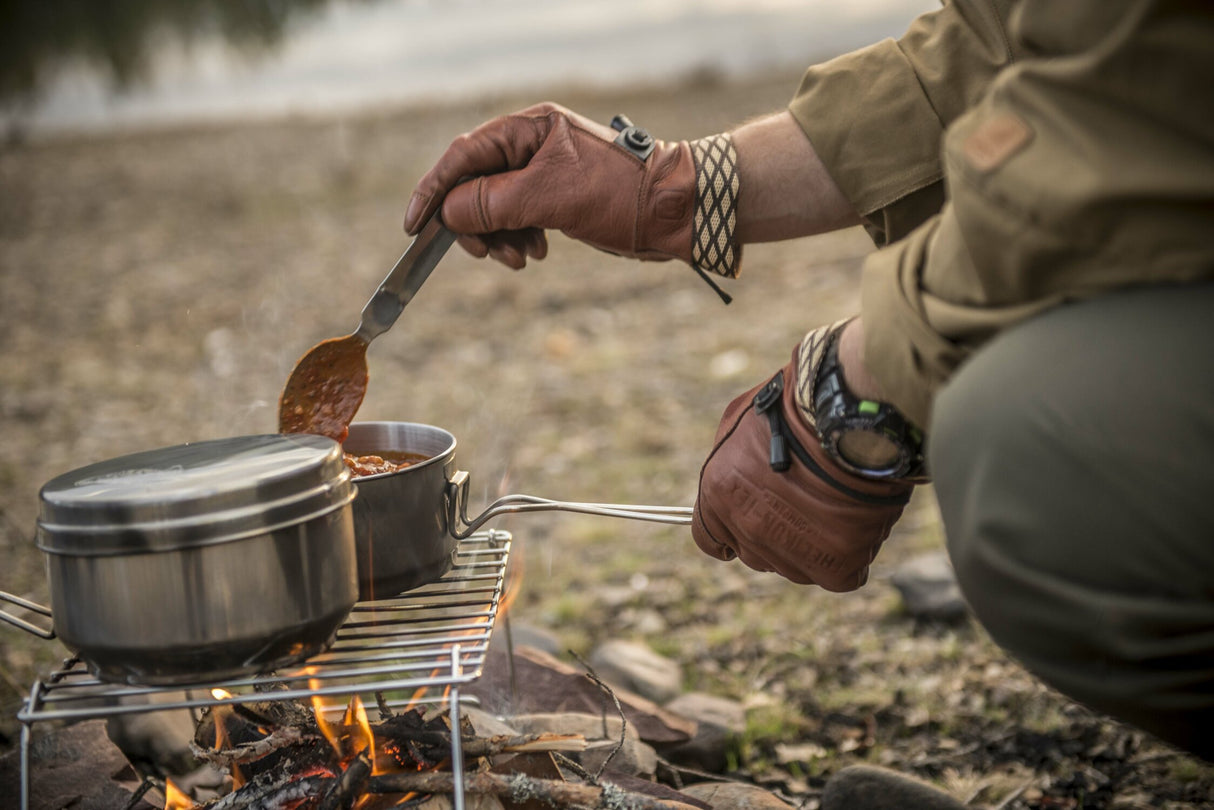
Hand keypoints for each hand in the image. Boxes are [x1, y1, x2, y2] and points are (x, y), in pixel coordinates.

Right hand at [404, 103, 695, 269]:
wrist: (676, 212)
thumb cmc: (621, 194)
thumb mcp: (550, 197)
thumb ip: (493, 202)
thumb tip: (449, 213)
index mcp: (529, 128)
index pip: (464, 156)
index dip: (435, 190)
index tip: (416, 225)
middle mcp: (533, 146)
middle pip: (476, 186)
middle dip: (475, 224)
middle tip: (484, 253)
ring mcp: (544, 175)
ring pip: (496, 210)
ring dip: (499, 239)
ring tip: (521, 259)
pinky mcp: (556, 201)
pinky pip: (518, 222)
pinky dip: (519, 241)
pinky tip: (536, 253)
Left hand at [692, 347, 911, 590]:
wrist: (855, 414)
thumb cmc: (800, 405)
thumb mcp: (740, 421)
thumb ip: (728, 462)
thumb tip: (733, 480)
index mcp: (720, 494)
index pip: (710, 538)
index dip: (730, 529)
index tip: (748, 520)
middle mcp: (750, 529)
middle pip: (754, 554)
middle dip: (772, 533)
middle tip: (800, 504)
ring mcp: (793, 552)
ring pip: (796, 567)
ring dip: (810, 545)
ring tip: (833, 507)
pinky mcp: (837, 566)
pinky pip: (838, 576)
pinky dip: (847, 557)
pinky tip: (855, 527)